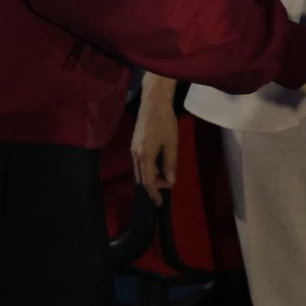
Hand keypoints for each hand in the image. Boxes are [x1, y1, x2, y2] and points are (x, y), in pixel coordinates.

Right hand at [129, 75, 179, 204]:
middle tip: (167, 186)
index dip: (154, 193)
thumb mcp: (172, 144)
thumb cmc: (165, 122)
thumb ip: (170, 164)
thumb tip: (171, 181)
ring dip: (150, 177)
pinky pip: (138, 163)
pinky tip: (157, 165)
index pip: (148, 182)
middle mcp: (136, 154)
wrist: (154, 103)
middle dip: (153, 186)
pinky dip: (146, 169)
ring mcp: (133, 148)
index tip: (160, 202)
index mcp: (145, 156)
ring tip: (163, 177)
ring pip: (139, 171)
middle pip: (141, 179)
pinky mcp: (134, 143)